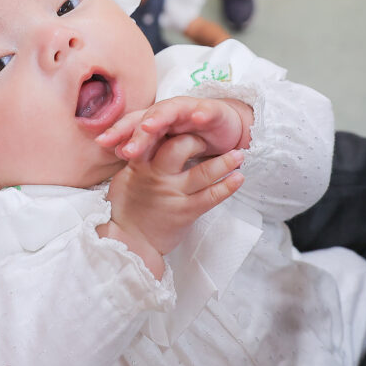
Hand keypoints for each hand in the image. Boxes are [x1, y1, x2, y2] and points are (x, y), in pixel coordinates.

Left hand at [97, 96, 252, 161]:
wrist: (223, 130)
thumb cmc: (190, 139)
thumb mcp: (166, 147)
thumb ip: (145, 148)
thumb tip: (117, 152)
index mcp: (154, 121)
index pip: (131, 124)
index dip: (116, 132)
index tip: (101, 143)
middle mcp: (168, 112)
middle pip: (147, 117)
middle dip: (135, 131)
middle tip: (126, 148)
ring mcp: (189, 109)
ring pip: (172, 110)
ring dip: (160, 117)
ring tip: (149, 126)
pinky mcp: (212, 111)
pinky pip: (206, 110)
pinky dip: (202, 113)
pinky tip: (197, 118)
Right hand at [100, 134, 244, 273]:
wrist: (129, 242)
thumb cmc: (126, 206)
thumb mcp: (126, 176)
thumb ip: (139, 157)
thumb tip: (151, 138)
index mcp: (140, 164)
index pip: (156, 136)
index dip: (171, 125)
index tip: (183, 123)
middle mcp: (157, 176)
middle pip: (180, 147)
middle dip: (197, 140)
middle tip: (209, 138)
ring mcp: (173, 194)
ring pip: (202, 173)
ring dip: (224, 162)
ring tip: (239, 154)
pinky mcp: (185, 212)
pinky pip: (210, 197)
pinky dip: (227, 187)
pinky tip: (239, 178)